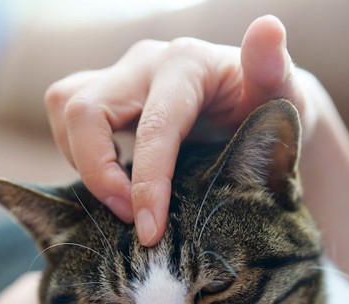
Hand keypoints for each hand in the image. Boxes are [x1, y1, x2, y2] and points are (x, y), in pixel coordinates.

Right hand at [46, 15, 323, 245]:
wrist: (251, 110)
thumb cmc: (269, 109)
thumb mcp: (282, 94)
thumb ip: (274, 67)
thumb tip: (270, 26)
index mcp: (186, 63)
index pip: (152, 126)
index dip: (145, 183)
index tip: (149, 231)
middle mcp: (144, 63)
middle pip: (84, 110)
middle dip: (98, 172)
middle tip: (130, 219)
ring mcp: (120, 78)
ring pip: (65, 110)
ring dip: (81, 163)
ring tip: (122, 203)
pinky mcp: (106, 97)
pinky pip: (68, 120)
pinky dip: (78, 155)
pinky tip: (114, 185)